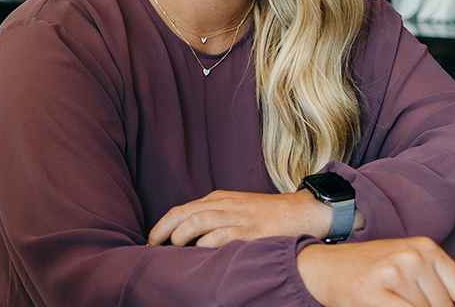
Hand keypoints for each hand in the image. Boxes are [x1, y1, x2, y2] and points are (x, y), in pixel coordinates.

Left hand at [147, 190, 329, 247]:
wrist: (303, 211)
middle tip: (151, 246)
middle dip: (162, 229)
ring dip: (180, 236)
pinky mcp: (250, 230)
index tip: (153, 241)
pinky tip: (198, 254)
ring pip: (197, 221)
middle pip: (183, 213)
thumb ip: (216, 218)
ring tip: (172, 249)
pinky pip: (221, 235)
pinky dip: (205, 244)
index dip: (163, 225)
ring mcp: (237, 216)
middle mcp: (224, 205)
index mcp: (219, 199)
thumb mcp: (237, 209)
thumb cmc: (269, 215)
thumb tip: (190, 238)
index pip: (182, 209)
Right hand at [297, 237, 454, 306]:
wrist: (323, 267)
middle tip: (402, 300)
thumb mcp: (406, 268)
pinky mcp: (378, 291)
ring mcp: (396, 273)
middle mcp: (414, 257)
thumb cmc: (365, 270)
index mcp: (426, 248)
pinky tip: (388, 305)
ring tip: (390, 301)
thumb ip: (436, 286)